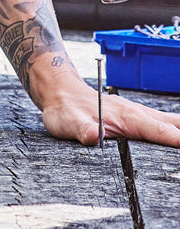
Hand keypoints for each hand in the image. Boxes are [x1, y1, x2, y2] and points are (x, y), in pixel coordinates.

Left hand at [40, 78, 179, 147]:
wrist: (60, 92)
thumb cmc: (65, 110)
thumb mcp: (67, 122)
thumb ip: (81, 129)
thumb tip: (92, 135)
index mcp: (128, 118)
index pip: (162, 133)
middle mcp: (140, 114)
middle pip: (177, 126)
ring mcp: (141, 115)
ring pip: (175, 123)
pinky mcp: (140, 118)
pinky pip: (168, 124)